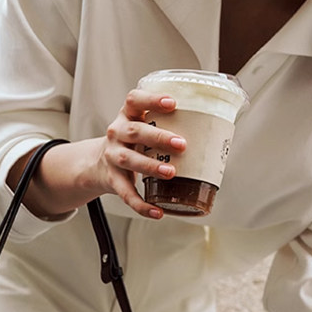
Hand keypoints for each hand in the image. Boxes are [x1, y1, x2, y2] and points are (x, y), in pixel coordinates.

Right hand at [96, 90, 186, 218]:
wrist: (97, 164)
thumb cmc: (131, 143)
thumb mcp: (141, 127)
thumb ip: (166, 126)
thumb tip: (213, 135)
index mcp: (127, 115)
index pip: (134, 100)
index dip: (151, 99)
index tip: (172, 103)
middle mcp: (117, 133)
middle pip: (135, 131)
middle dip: (158, 137)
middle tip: (182, 144)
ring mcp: (113, 156)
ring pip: (129, 160)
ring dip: (151, 166)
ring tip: (171, 172)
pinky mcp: (113, 179)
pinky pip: (126, 193)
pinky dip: (141, 205)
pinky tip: (157, 212)